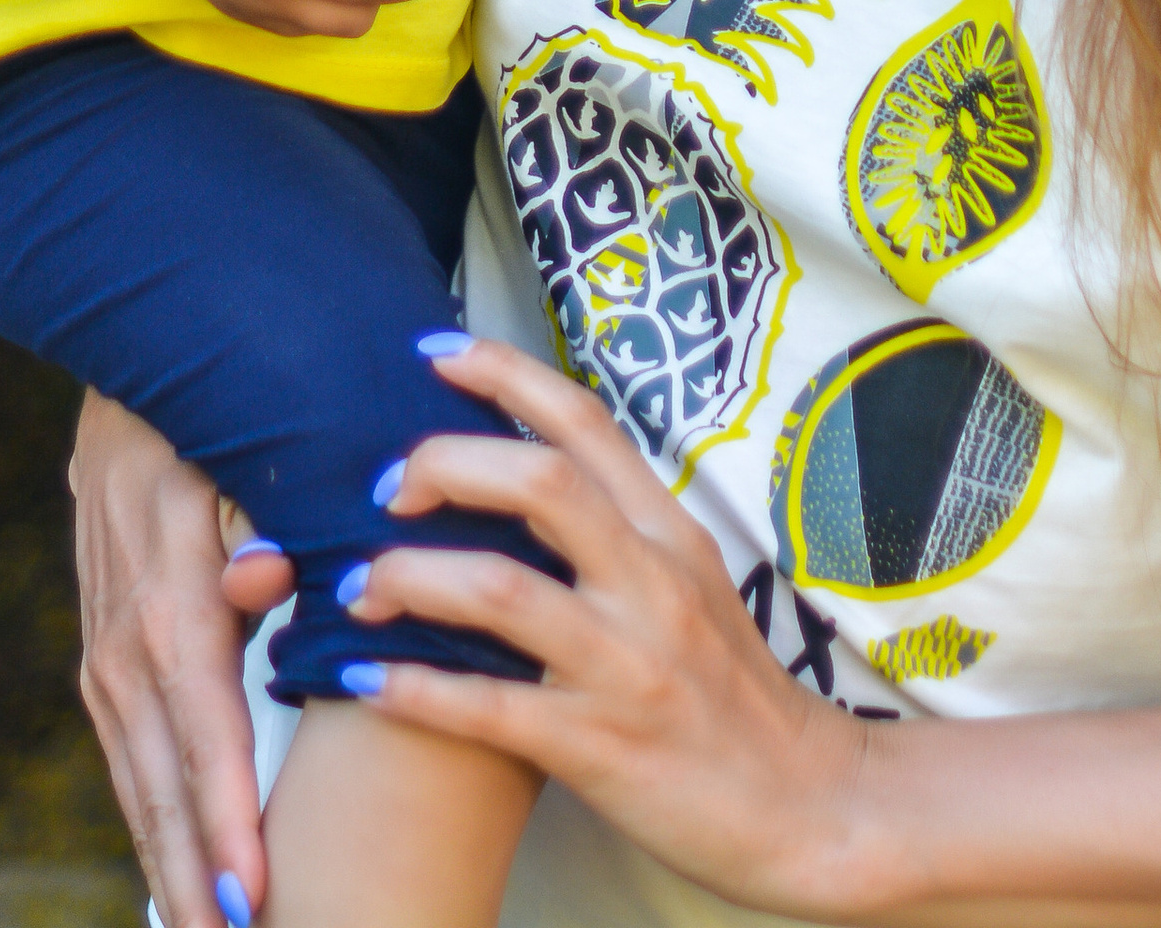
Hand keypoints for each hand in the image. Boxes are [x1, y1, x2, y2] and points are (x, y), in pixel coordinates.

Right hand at [74, 389, 296, 927]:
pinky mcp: (102, 661)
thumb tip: (264, 579)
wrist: (133, 379)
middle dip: (197, 871)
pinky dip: (153, 820)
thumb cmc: (220, 417)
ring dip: (172, 860)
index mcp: (170, 601)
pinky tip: (180, 869)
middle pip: (164, 782)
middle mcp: (125, 644)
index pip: (204, 731)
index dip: (227, 816)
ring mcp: (105, 658)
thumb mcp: (247, 448)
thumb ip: (266, 516)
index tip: (250, 891)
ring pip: (139, 782)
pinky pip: (130, 758)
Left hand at [327, 342, 875, 915]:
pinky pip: (490, 710)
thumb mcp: (693, 589)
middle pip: (541, 480)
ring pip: (503, 591)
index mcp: (670, 534)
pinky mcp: (599, 747)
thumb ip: (622, 538)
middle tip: (385, 489)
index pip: (586, 422)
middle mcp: (651, 583)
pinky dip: (419, 691)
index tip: (435, 355)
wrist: (803, 805)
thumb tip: (523, 485)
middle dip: (445, 465)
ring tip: (357, 586)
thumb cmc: (733, 696)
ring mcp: (626, 664)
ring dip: (412, 577)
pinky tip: (366, 682)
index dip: (505, 374)